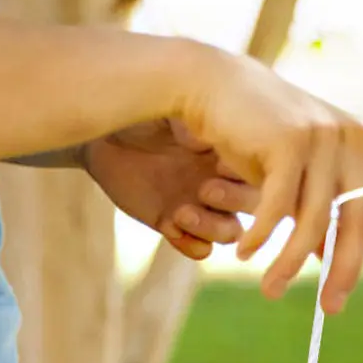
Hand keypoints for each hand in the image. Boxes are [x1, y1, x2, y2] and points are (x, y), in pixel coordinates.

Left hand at [83, 119, 258, 261]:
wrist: (103, 140)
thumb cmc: (137, 117)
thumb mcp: (166, 111)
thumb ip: (191, 123)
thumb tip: (208, 140)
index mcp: (228, 155)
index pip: (259, 173)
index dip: (247, 174)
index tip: (221, 163)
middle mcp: (222, 185)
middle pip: (256, 208)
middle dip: (234, 202)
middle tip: (206, 190)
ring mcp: (202, 209)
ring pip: (231, 234)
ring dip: (211, 228)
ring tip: (181, 213)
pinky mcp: (176, 228)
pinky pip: (201, 250)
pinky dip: (190, 245)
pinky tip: (170, 228)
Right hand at [176, 45, 362, 306]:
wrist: (211, 83)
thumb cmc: (255, 133)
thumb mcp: (299, 172)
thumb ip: (320, 208)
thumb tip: (330, 259)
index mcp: (360, 144)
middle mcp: (347, 138)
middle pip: (356, 221)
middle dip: (344, 270)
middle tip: (331, 309)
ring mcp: (319, 137)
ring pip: (314, 221)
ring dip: (291, 263)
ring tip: (271, 291)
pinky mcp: (287, 141)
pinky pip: (279, 208)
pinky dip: (263, 238)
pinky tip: (246, 256)